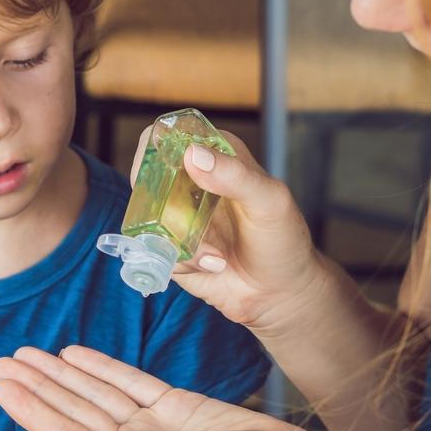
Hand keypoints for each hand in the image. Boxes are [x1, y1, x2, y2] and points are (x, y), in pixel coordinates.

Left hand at [0, 346, 322, 430]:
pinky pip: (129, 381)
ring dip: (63, 372)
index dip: (31, 410)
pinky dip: (102, 367)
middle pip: (73, 410)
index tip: (1, 387)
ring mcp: (151, 426)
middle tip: (2, 361)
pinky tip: (74, 353)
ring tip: (29, 352)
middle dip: (38, 385)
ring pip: (96, 392)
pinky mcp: (175, 405)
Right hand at [129, 127, 323, 337]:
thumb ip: (236, 176)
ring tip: (217, 256)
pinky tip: (214, 266)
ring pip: (149, 220)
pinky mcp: (171, 249)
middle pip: (146, 178)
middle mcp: (190, 184)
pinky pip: (156, 251)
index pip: (170, 137)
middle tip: (189, 226)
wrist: (280, 294)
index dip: (155, 149)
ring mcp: (178, 218)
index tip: (163, 176)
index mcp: (215, 157)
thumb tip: (192, 154)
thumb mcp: (269, 203)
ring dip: (182, 242)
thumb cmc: (283, 241)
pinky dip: (184, 263)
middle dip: (163, 207)